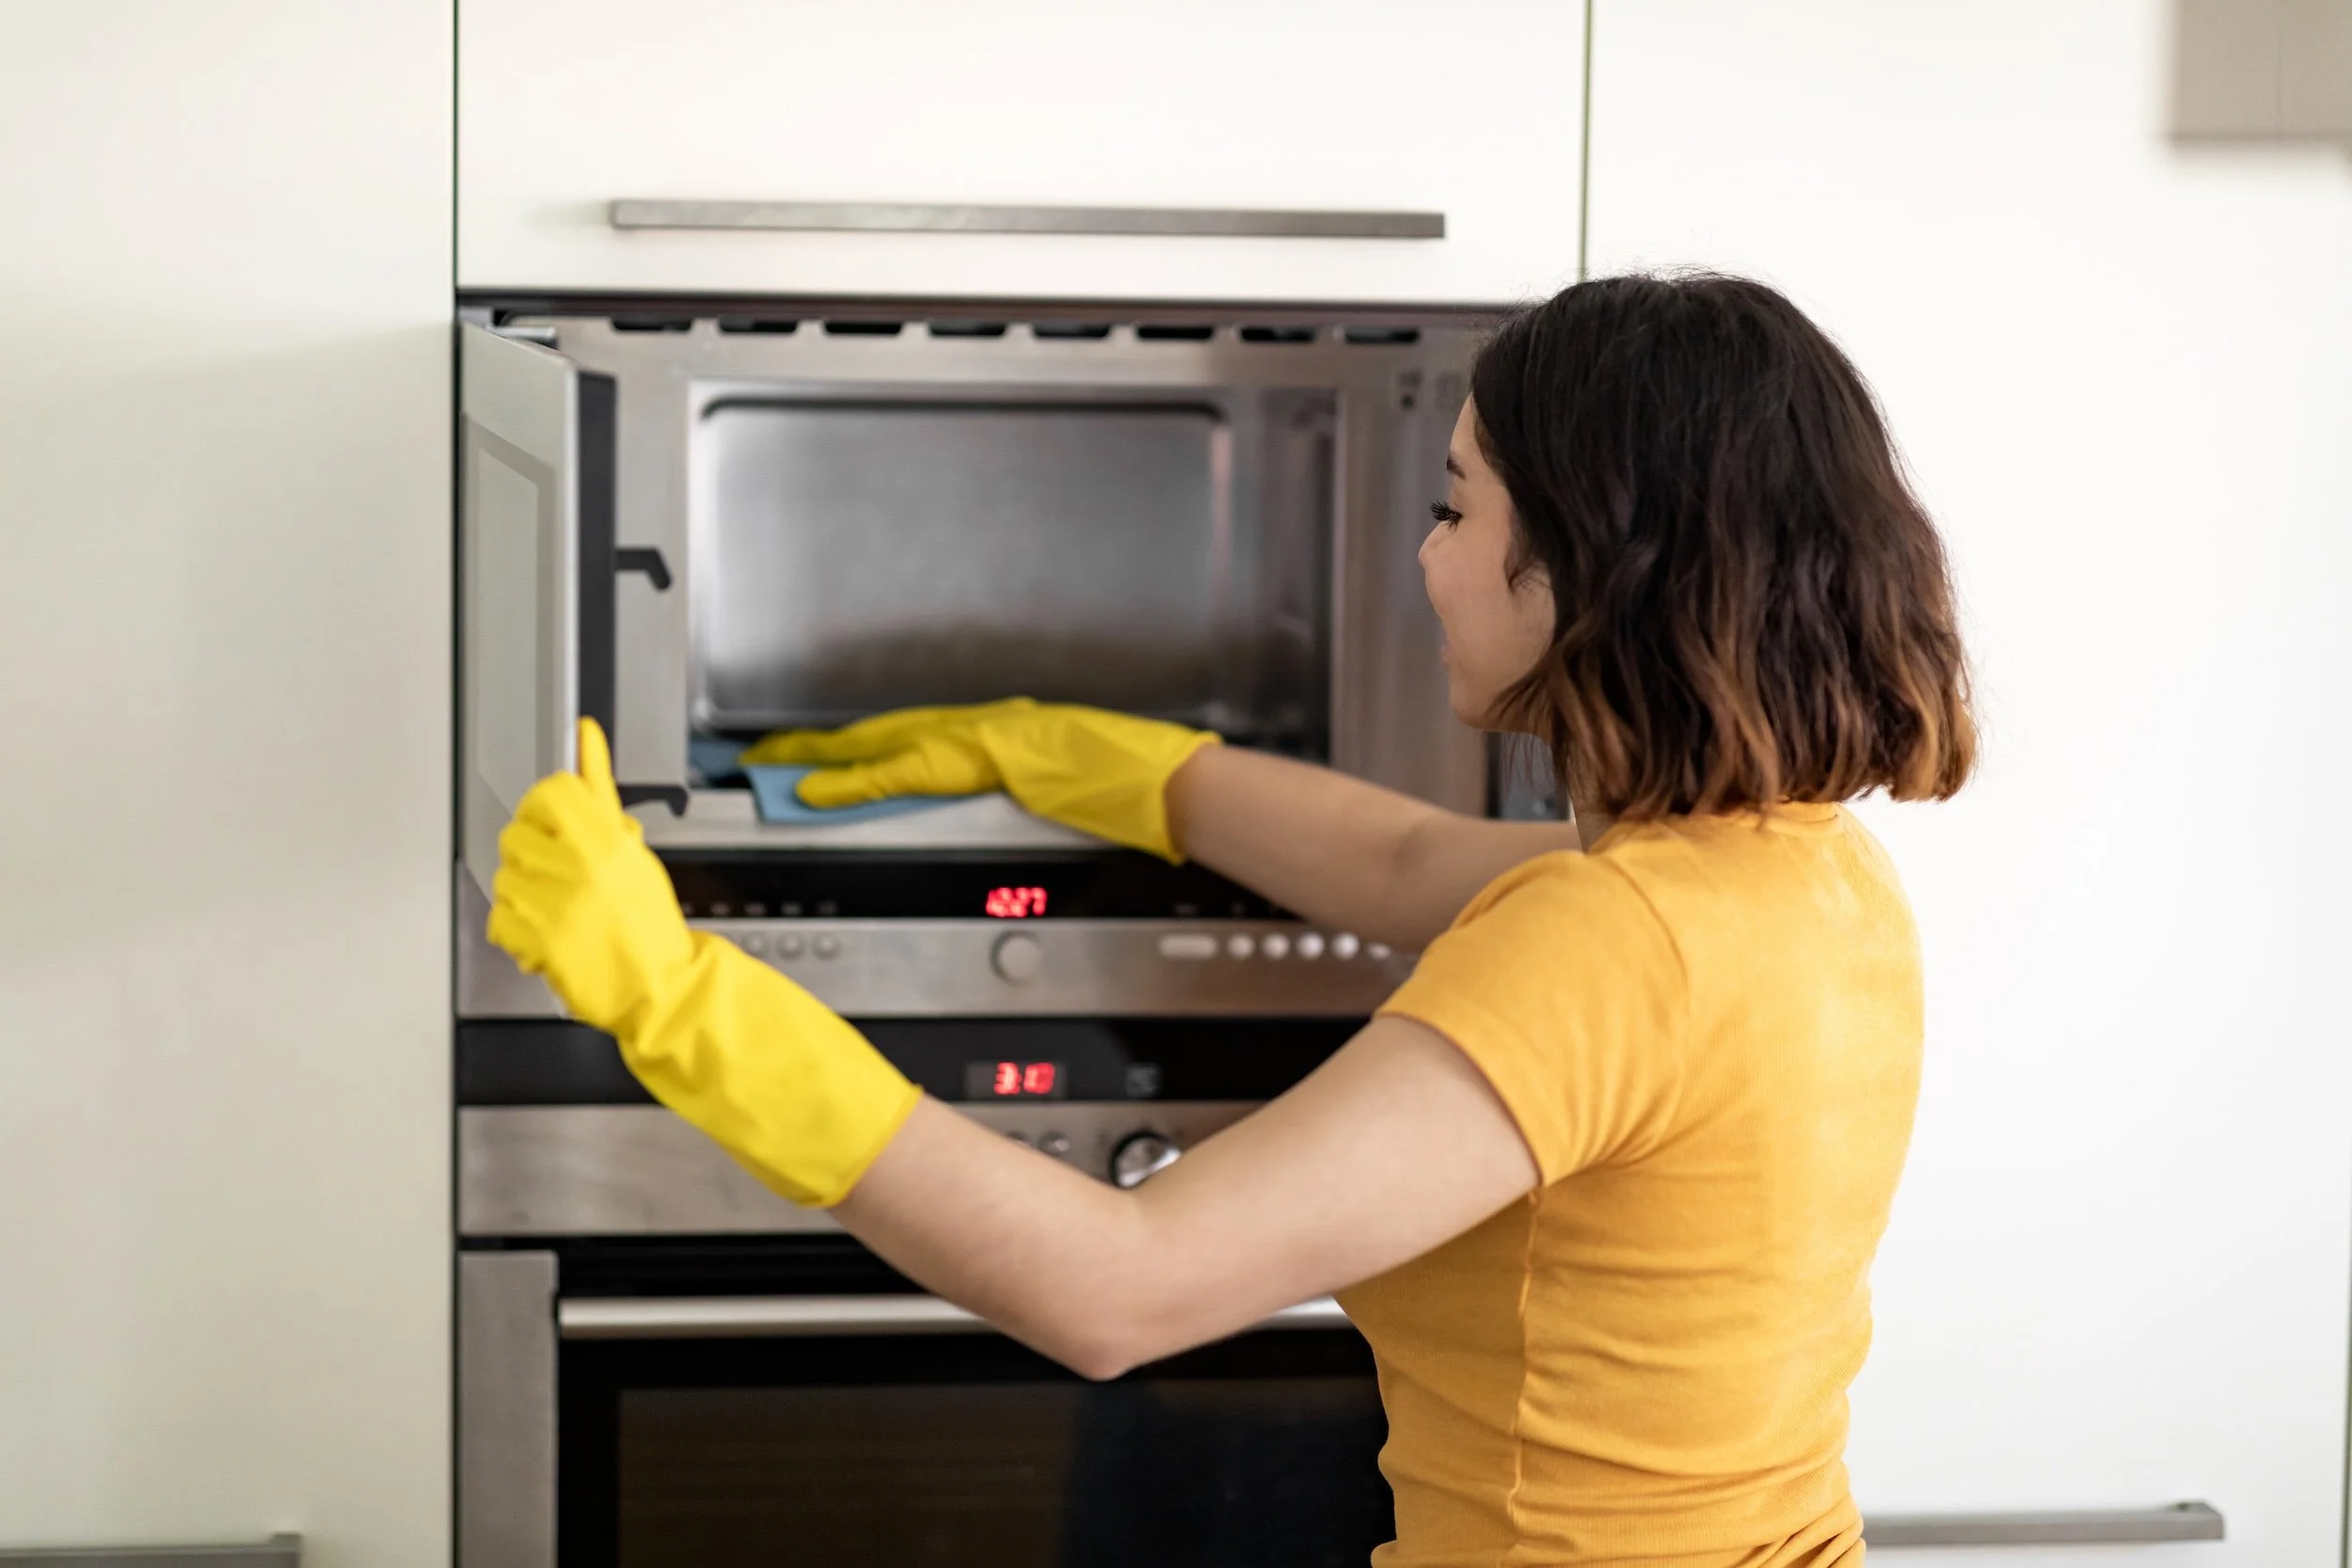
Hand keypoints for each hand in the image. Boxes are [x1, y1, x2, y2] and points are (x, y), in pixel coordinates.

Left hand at [487, 719, 693, 1035]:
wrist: (660, 985)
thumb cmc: (647, 920)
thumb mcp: (631, 846)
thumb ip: (599, 788)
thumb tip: (585, 733)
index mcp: (607, 838)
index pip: (546, 794)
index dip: (543, 811)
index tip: (553, 827)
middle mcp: (581, 868)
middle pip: (516, 836)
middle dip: (533, 857)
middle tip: (561, 877)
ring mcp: (556, 905)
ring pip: (504, 879)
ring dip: (525, 895)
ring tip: (558, 909)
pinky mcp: (538, 942)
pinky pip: (498, 919)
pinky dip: (516, 931)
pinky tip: (547, 933)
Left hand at [741, 698, 1219, 860]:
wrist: (1163, 780)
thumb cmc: (1127, 784)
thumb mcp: (1059, 788)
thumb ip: (1016, 792)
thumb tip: (994, 804)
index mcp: (995, 735)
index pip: (907, 739)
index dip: (852, 749)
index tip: (805, 757)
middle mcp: (980, 727)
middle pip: (881, 733)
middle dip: (818, 745)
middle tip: (762, 755)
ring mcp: (981, 737)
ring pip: (883, 743)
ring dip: (824, 758)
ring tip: (773, 768)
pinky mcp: (985, 757)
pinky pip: (906, 771)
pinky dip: (860, 781)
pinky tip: (823, 789)